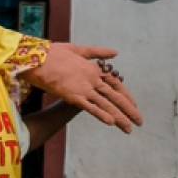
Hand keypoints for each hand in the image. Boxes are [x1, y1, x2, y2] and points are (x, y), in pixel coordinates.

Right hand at [25, 44, 142, 132]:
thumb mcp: (79, 49)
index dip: (126, 95)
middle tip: (139, 122)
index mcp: (94, 68)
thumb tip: (116, 52)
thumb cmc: (54, 53)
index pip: (116, 83)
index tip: (134, 105)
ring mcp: (84, 88)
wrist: (37, 58)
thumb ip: (98, 52)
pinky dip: (101, 114)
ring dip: (119, 117)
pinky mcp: (73, 96)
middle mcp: (93, 79)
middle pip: (116, 97)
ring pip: (106, 104)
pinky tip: (111, 122)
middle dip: (129, 110)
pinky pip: (90, 107)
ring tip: (129, 128)